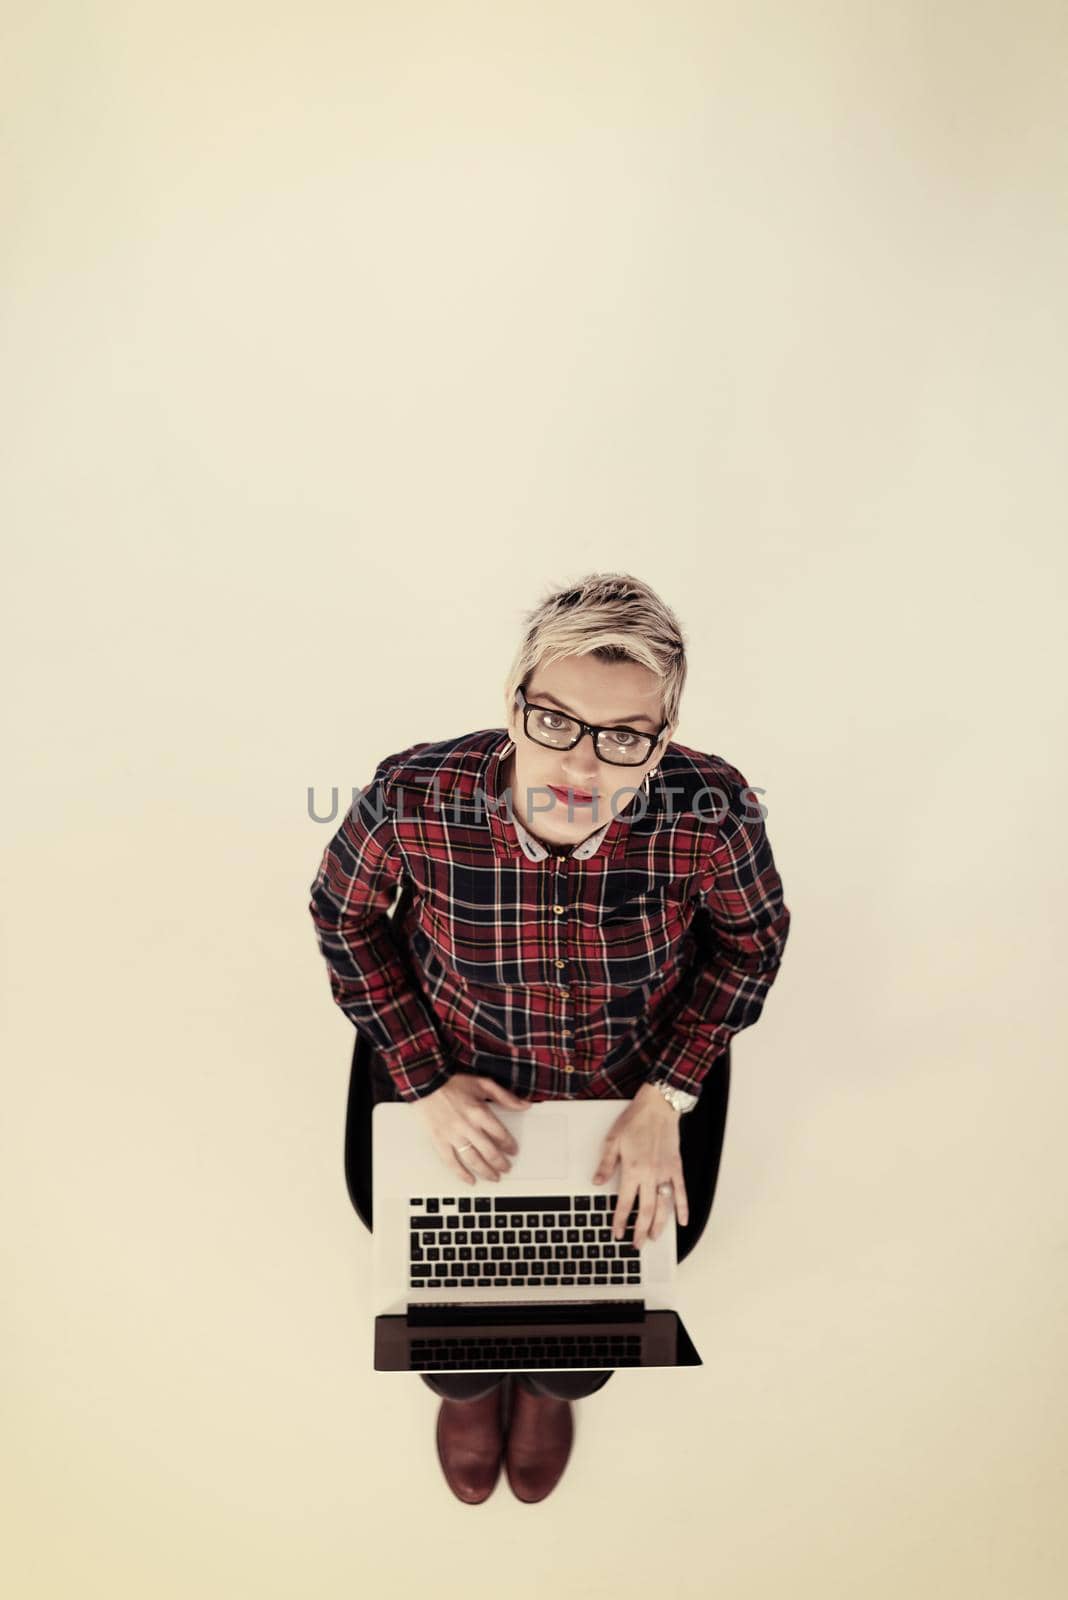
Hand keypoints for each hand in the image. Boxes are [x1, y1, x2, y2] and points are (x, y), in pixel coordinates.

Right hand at [415, 1073, 529, 1184]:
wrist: (426, 1083)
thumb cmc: (453, 1083)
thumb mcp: (483, 1083)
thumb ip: (505, 1096)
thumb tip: (524, 1105)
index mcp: (480, 1112)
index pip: (500, 1134)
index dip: (509, 1145)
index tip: (513, 1150)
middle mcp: (467, 1126)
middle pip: (489, 1151)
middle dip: (501, 1163)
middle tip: (506, 1168)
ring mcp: (453, 1136)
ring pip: (473, 1160)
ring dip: (486, 1171)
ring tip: (494, 1177)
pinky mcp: (439, 1141)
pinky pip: (451, 1162)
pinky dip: (461, 1174)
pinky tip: (470, 1180)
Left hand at [590, 1084, 688, 1245]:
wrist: (658, 1107)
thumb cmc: (634, 1121)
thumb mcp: (612, 1140)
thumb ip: (605, 1164)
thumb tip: (596, 1183)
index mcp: (632, 1169)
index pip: (624, 1203)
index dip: (620, 1221)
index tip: (617, 1233)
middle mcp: (650, 1175)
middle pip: (645, 1211)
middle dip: (640, 1231)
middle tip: (636, 1244)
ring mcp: (665, 1173)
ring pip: (663, 1206)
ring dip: (659, 1225)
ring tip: (654, 1237)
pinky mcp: (676, 1168)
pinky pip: (681, 1192)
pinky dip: (682, 1208)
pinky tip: (682, 1221)